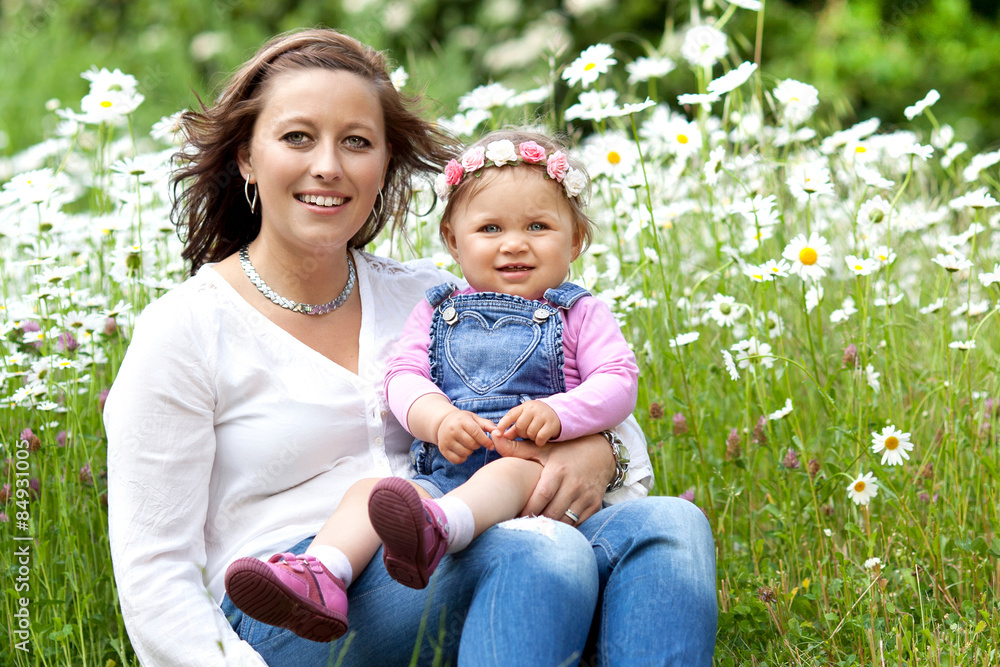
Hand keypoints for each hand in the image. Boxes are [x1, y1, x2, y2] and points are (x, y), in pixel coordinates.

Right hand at [437, 410, 495, 463]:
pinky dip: (463, 458)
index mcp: (462, 421)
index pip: (476, 433)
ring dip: (471, 451)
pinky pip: (457, 460)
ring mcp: (446, 440)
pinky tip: (463, 450)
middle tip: (476, 441)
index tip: (491, 446)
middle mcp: (452, 430)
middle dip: (478, 445)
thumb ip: (487, 424)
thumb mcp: (474, 418)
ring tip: (468, 444)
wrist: (443, 422)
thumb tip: (498, 432)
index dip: (486, 441)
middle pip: (472, 444)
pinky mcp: (443, 450)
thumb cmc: (463, 420)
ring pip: (466, 453)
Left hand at [493, 400, 560, 445]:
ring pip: (530, 433)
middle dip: (522, 433)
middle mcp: (533, 409)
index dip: (502, 424)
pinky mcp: (552, 424)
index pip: (511, 415)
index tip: (497, 433)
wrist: (558, 414)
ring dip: (532, 437)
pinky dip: (539, 441)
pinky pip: (540, 438)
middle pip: (520, 427)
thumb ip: (513, 428)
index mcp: (524, 407)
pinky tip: (542, 438)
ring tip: (536, 432)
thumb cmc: (536, 418)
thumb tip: (499, 436)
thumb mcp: (525, 419)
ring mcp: (543, 416)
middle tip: (528, 432)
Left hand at [493, 433, 613, 524]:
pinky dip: (566, 528)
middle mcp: (574, 483)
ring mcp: (586, 495)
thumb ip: (517, 448)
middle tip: (523, 527)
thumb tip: (494, 437)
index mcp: (558, 470)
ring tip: (536, 529)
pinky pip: (579, 523)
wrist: (600, 453)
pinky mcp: (595, 504)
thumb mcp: (543, 449)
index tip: (516, 517)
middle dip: (537, 521)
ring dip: (551, 527)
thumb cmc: (564, 452)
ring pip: (566, 520)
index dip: (528, 509)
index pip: (542, 495)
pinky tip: (554, 527)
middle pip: (552, 511)